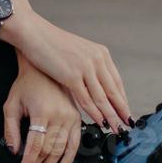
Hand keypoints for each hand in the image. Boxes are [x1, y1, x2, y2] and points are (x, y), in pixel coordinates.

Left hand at [3, 58, 84, 162]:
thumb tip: (14, 150)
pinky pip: (76, 142)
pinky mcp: (77, 118)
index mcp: (43, 112)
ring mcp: (70, 117)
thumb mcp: (11, 105)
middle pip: (49, 150)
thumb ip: (11, 130)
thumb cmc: (27, 85)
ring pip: (62, 149)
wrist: (44, 69)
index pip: (35, 146)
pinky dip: (70, 157)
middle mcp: (60, 115)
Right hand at [8, 14, 131, 130]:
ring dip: (111, 116)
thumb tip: (94, 84)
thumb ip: (88, 66)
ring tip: (116, 129)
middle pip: (113, 91)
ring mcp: (85, 68)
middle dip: (121, 111)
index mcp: (100, 53)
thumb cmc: (50, 43)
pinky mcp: (72, 76)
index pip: (116, 81)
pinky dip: (95, 113)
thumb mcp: (77, 52)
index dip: (122, 99)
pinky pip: (87, 99)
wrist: (33, 33)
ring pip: (102, 98)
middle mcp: (97, 59)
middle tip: (127, 125)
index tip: (125, 112)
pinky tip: (100, 122)